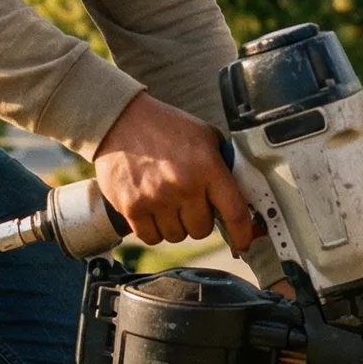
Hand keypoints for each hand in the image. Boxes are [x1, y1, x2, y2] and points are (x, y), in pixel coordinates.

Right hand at [94, 92, 254, 249]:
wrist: (119, 120)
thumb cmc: (163, 126)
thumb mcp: (204, 135)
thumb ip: (223, 162)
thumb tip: (238, 190)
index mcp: (207, 166)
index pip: (234, 212)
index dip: (242, 234)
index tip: (243, 243)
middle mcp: (183, 185)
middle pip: (202, 230)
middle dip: (197, 218)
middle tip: (186, 200)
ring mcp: (156, 199)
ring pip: (176, 236)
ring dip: (174, 224)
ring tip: (165, 200)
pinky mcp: (132, 208)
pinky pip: (151, 237)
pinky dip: (152, 228)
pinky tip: (150, 208)